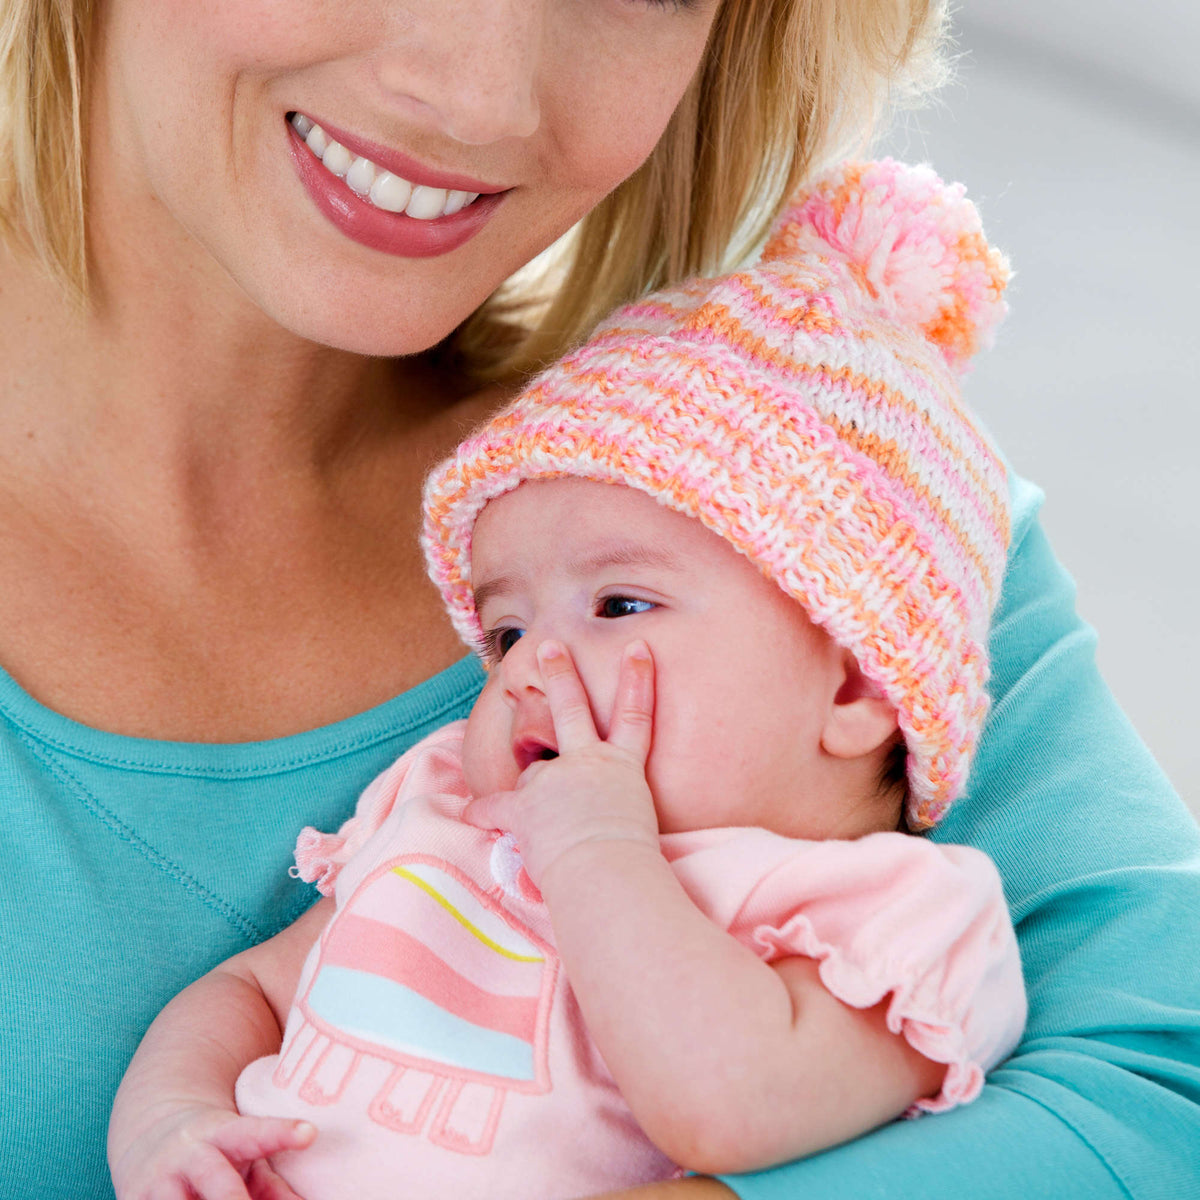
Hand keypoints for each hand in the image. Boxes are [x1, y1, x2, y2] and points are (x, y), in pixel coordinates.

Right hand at [110, 1101, 314, 1199]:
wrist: (148, 1133)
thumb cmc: (215, 1152)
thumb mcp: (244, 1153)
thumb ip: (273, 1185)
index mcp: (222, 1134)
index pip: (254, 1133)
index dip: (280, 1134)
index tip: (309, 1133)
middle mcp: (188, 1155)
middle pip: (216, 1180)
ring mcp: (156, 1184)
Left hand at [463, 640, 658, 888]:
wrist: (609, 872)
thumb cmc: (634, 861)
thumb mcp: (640, 820)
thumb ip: (619, 804)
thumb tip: (605, 818)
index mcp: (623, 768)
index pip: (635, 716)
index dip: (637, 679)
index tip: (636, 649)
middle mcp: (587, 763)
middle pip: (572, 709)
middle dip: (561, 673)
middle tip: (550, 645)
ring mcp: (553, 780)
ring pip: (533, 779)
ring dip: (537, 801)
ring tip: (550, 830)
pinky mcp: (524, 806)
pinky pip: (494, 807)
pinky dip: (482, 813)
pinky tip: (470, 816)